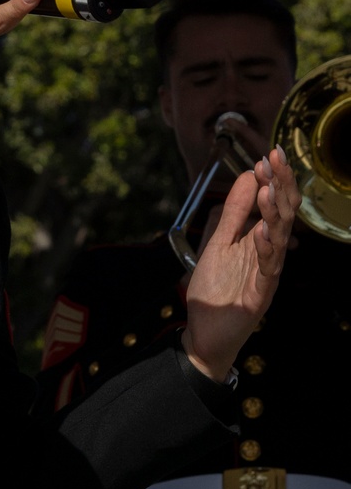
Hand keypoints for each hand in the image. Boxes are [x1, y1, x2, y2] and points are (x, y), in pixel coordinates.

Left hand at [182, 145, 299, 379]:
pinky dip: (265, 249)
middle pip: (282, 215)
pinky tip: (261, 231)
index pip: (273, 204)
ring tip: (267, 189)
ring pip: (278, 238)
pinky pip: (267, 269)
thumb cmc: (215, 290)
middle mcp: (269, 253)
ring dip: (272, 212)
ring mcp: (267, 274)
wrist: (206, 333)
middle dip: (280, 186)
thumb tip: (247, 176)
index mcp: (260, 239)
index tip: (268, 156)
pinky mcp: (260, 295)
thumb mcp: (219, 243)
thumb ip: (233, 213)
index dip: (273, 180)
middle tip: (275, 160)